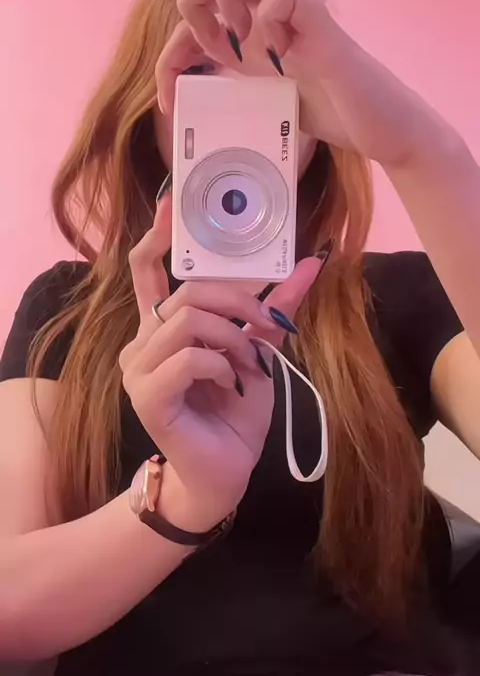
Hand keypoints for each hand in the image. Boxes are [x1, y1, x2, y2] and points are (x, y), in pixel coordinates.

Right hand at [119, 192, 321, 531]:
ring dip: (234, 339)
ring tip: (250, 366)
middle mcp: (142, 341)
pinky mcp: (146, 395)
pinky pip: (190, 357)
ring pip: (188, 320)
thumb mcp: (260, 350)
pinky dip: (222, 366)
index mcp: (163, 327)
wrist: (225, 472)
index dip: (157, 236)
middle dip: (236, 302)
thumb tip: (309, 263)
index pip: (147, 270)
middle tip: (267, 324)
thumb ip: (274, 309)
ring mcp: (138, 369)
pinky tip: (233, 386)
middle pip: (185, 293)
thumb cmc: (236, 410)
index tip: (173, 202)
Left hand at [156, 0, 437, 167]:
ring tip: (245, 42)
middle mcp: (272, 10)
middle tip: (210, 44)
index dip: (170, 54)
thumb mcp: (264, 102)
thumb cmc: (329, 112)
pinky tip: (285, 56)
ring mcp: (300, 12)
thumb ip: (233, 90)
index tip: (169, 103)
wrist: (378, 128)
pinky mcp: (324, 26)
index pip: (194, 11)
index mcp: (252, 29)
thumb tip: (188, 106)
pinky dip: (274, 22)